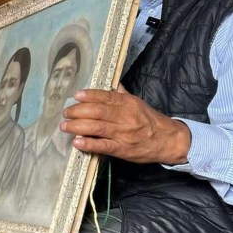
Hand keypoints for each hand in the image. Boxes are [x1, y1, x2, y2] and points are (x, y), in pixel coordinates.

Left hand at [60, 85, 190, 164]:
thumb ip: (122, 94)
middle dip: (78, 111)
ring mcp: (123, 133)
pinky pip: (103, 146)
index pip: (105, 97)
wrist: (168, 140)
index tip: (76, 95)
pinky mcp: (122, 149)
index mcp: (128, 103)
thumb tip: (111, 83)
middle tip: (65, 113)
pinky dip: (88, 144)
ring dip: (77, 126)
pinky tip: (77, 142)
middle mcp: (125, 117)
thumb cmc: (150, 121)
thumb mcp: (137, 103)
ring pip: (97, 127)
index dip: (89, 95)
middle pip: (97, 111)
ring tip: (64, 126)